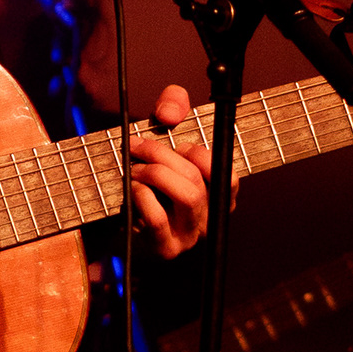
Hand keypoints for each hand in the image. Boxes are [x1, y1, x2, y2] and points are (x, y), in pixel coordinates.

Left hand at [130, 84, 209, 258]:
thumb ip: (174, 103)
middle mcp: (210, 216)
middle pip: (200, 179)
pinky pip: (159, 219)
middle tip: (139, 147)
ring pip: (187, 196)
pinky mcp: (166, 248)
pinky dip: (142, 196)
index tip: (178, 146)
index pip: (228, 174)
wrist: (124, 209)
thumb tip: (168, 114)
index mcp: (219, 193)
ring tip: (135, 169)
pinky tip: (132, 189)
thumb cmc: (153, 168)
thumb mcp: (166, 127)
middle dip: (163, 156)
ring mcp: (190, 235)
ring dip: (155, 174)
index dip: (201, 154)